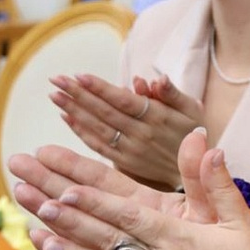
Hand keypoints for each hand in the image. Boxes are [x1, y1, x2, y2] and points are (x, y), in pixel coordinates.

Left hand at [8, 136, 249, 249]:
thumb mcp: (242, 222)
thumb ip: (218, 182)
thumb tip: (208, 143)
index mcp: (182, 241)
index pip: (131, 217)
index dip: (96, 203)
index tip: (68, 189)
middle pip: (108, 241)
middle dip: (69, 220)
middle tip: (38, 201)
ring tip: (39, 237)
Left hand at [50, 73, 203, 190]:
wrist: (195, 173)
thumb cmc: (193, 133)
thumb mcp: (192, 109)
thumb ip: (172, 93)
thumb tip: (155, 78)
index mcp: (158, 118)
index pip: (124, 101)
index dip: (101, 89)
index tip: (79, 75)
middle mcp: (141, 134)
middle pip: (105, 112)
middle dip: (79, 95)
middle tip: (56, 79)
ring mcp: (131, 150)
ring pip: (98, 129)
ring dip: (74, 111)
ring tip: (54, 95)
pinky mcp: (124, 162)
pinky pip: (98, 146)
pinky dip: (81, 132)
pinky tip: (66, 117)